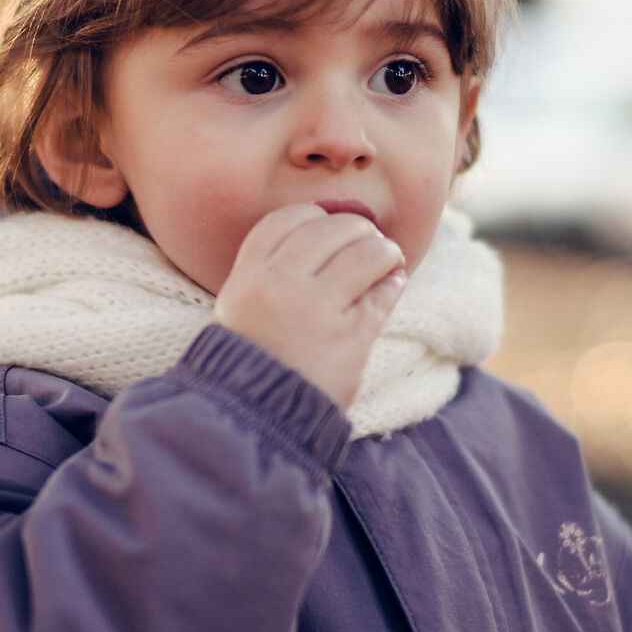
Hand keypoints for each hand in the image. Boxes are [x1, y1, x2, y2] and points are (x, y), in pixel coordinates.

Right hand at [212, 204, 406, 408]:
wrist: (259, 416)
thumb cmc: (250, 359)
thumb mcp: (238, 306)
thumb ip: (269, 269)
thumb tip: (324, 229)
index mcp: (249, 276)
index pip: (287, 219)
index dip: (314, 215)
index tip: (328, 224)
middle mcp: (281, 285)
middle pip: (330, 228)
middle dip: (356, 228)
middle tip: (367, 237)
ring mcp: (318, 310)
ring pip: (365, 254)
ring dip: (383, 250)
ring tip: (387, 257)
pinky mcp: (351, 337)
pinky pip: (382, 294)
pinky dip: (392, 282)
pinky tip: (392, 283)